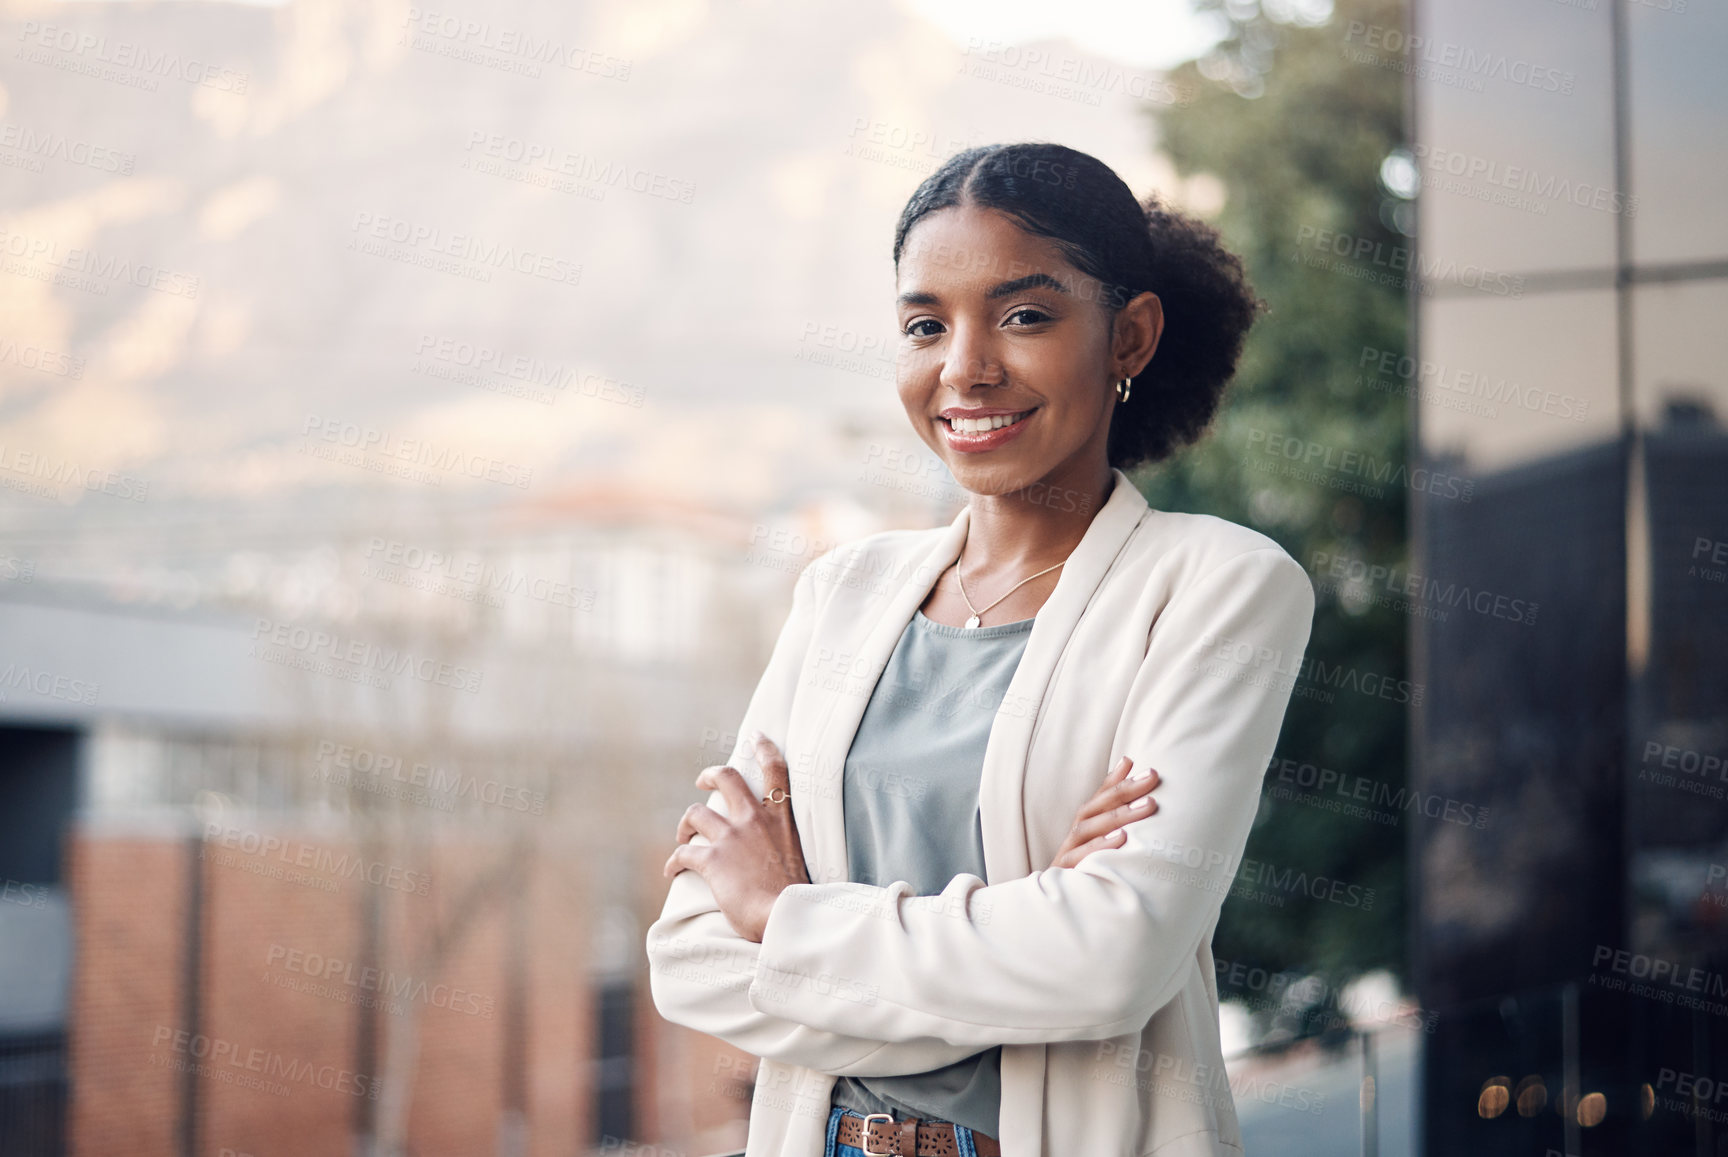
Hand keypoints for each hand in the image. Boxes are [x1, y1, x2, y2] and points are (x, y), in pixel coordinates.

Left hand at [662, 731, 812, 941]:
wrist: (787, 916)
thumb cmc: (797, 899)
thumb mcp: (798, 861)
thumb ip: (784, 850)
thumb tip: (778, 864)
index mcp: (781, 820)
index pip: (776, 772)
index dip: (765, 749)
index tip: (756, 737)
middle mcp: (755, 820)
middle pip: (727, 779)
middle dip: (710, 776)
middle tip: (702, 782)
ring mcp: (732, 838)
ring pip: (696, 814)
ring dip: (685, 825)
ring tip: (683, 837)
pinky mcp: (712, 860)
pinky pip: (682, 854)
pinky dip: (673, 862)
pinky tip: (671, 872)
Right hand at [1049, 755, 1159, 869]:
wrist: (1060, 905)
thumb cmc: (1087, 868)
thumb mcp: (1100, 839)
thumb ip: (1112, 805)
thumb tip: (1127, 762)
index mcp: (1085, 824)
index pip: (1101, 797)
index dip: (1121, 781)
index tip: (1149, 770)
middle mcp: (1076, 835)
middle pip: (1096, 807)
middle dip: (1124, 791)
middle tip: (1152, 779)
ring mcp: (1069, 852)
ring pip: (1088, 829)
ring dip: (1118, 816)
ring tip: (1146, 806)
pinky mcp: (1065, 872)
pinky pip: (1081, 857)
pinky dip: (1100, 846)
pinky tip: (1121, 839)